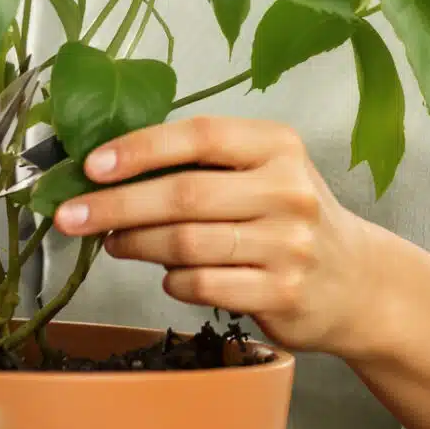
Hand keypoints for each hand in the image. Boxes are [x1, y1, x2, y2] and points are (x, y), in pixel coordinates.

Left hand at [50, 116, 378, 355]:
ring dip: (136, 244)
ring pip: (186, 244)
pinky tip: (168, 275)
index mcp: (277, 146)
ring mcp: (288, 245)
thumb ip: (202, 165)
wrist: (357, 281)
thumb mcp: (263, 173)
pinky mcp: (282, 293)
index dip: (139, 148)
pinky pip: (203, 284)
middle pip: (183, 195)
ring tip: (114, 242)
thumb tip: (110, 169)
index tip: (92, 165)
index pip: (199, 136)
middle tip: (72, 215)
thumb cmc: (289, 217)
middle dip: (116, 205)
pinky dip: (173, 280)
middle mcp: (287, 190)